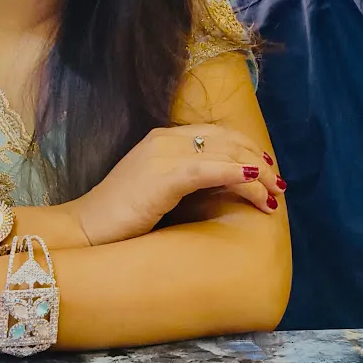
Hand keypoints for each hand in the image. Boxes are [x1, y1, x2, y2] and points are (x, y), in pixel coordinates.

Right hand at [69, 124, 285, 245]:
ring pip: (225, 154)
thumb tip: (225, 182)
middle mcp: (165, 139)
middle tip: (277, 185)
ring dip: (256, 174)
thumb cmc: (121, 216)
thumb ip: (186, 176)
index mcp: (163, 137)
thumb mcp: (158, 187)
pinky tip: (253, 184)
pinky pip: (209, 169)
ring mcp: (163, 155)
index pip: (218, 133)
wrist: (84, 229)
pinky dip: (236, 174)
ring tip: (273, 194)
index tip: (266, 169)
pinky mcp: (163, 176)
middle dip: (258, 162)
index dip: (247, 148)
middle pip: (227, 141)